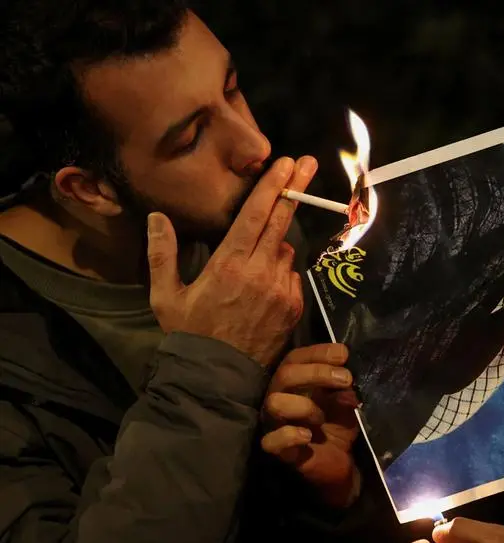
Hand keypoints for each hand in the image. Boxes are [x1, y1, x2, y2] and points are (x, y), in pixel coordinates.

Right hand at [147, 156, 317, 366]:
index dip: (272, 187)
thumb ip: (162, 254)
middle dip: (295, 189)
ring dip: (276, 246)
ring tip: (253, 267)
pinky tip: (263, 288)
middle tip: (307, 163)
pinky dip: (282, 273)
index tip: (287, 163)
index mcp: (229, 265)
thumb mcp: (165, 296)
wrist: (218, 378)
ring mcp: (281, 290)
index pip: (255, 216)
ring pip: (286, 251)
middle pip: (281, 221)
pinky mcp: (294, 307)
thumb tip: (156, 217)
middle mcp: (260, 273)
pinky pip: (292, 276)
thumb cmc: (189, 335)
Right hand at [262, 343, 360, 506]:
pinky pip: (270, 441)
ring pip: (275, 403)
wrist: (341, 460)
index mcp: (296, 381)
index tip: (343, 355)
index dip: (318, 352)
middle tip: (346, 379)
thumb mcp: (346, 399)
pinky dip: (289, 435)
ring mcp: (276, 423)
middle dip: (317, 373)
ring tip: (322, 417)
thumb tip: (345, 375)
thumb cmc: (338, 422)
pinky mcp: (280, 450)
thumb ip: (344, 385)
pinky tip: (308, 435)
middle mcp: (281, 396)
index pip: (296, 357)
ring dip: (305, 406)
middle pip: (285, 374)